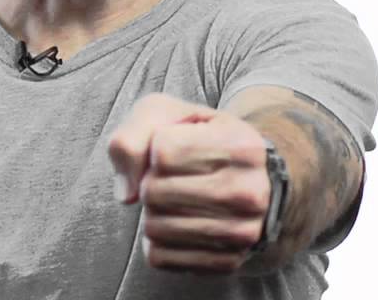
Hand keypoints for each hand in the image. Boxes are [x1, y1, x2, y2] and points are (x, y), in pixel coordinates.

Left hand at [106, 92, 269, 273]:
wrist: (251, 179)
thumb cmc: (200, 139)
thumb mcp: (168, 114)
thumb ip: (133, 135)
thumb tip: (125, 195)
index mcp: (242, 146)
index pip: (161, 151)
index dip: (154, 147)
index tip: (173, 147)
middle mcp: (249, 192)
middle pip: (152, 192)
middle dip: (149, 181)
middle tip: (170, 176)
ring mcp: (242, 233)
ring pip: (153, 228)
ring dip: (151, 211)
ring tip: (174, 199)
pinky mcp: (227, 263)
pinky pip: (159, 257)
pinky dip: (156, 240)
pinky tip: (177, 223)